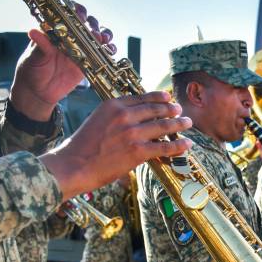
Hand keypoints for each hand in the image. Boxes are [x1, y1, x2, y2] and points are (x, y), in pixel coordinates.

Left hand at [9, 3, 112, 120]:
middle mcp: (70, 38)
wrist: (39, 91)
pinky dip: (109, 51)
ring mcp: (80, 50)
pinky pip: (101, 54)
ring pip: (97, 37)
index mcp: (56, 31)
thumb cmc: (32, 69)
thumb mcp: (34, 57)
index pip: (69, 15)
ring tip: (104, 39)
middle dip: (93, 24)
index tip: (81, 16)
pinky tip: (110, 51)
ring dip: (104, 34)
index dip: (77, 12)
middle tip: (94, 32)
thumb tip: (33, 31)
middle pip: (87, 24)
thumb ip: (39, 45)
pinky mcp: (88, 63)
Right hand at [39, 91, 191, 200]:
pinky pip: (164, 147)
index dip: (158, 97)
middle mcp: (124, 115)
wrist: (73, 165)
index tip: (168, 97)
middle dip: (171, 109)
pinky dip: (178, 145)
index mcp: (113, 105)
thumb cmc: (82, 147)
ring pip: (164, 126)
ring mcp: (132, 133)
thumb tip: (135, 120)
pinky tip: (187, 144)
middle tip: (180, 110)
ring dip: (179, 124)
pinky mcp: (138, 151)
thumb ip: (116, 117)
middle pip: (155, 109)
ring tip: (187, 123)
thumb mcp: (97, 120)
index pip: (141, 98)